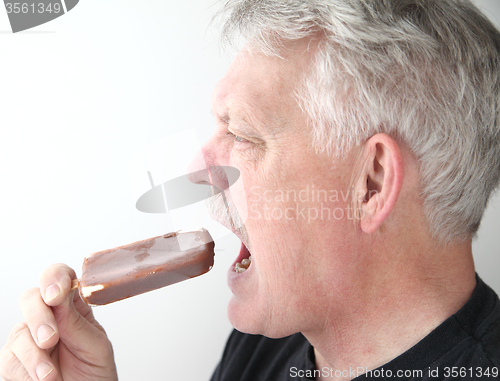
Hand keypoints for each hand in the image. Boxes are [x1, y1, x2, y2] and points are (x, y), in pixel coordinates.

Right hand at [0, 264, 117, 380]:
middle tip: (50, 338)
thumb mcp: (96, 346)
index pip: (60, 278)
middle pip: (31, 299)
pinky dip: (26, 372)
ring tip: (50, 376)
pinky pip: (10, 360)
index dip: (55, 278)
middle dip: (38, 317)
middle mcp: (49, 318)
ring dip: (33, 355)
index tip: (56, 294)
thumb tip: (59, 297)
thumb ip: (77, 323)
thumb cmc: (96, 374)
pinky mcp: (15, 362)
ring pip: (18, 332)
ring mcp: (29, 339)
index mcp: (73, 307)